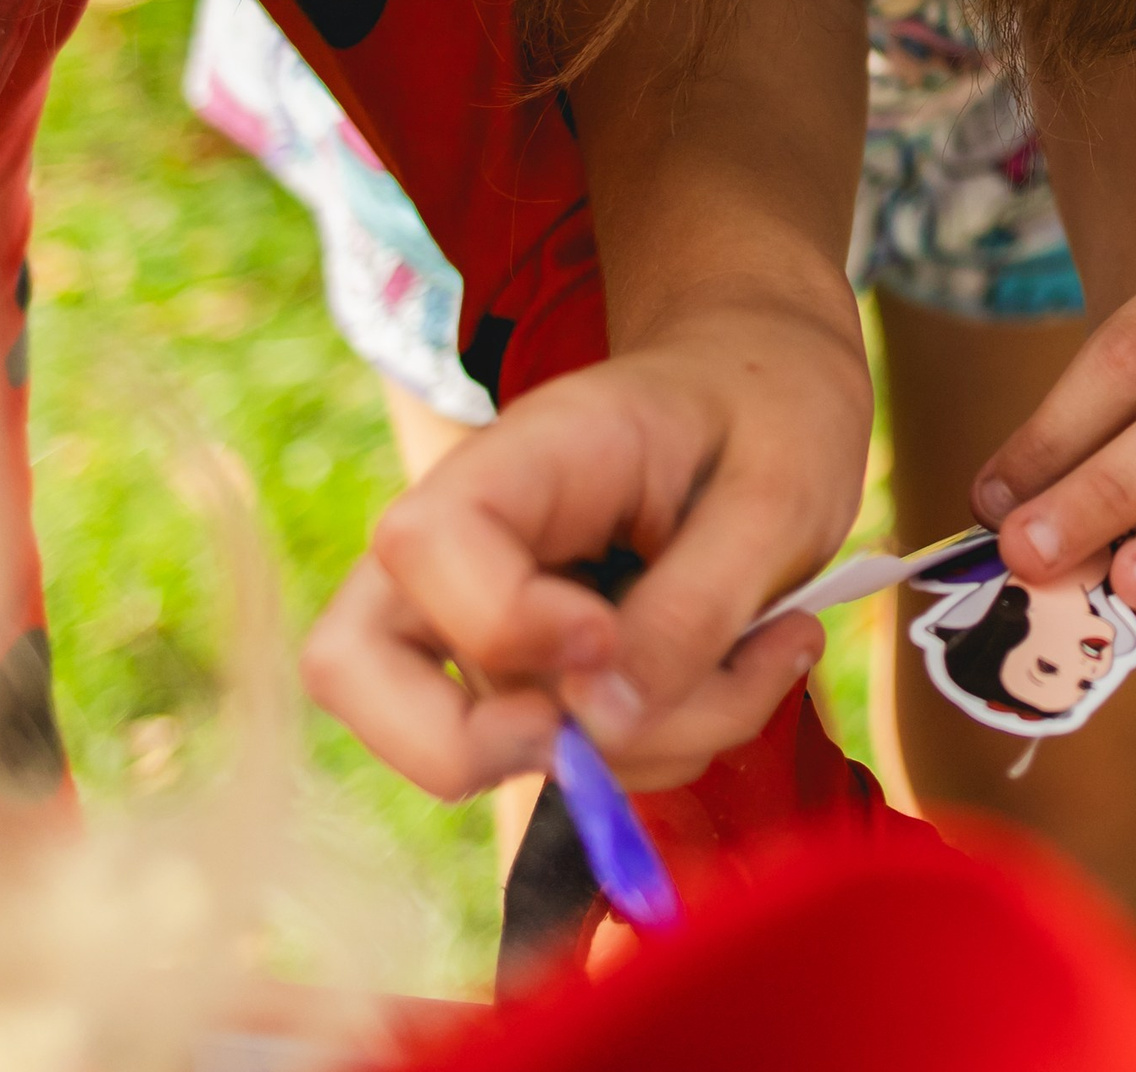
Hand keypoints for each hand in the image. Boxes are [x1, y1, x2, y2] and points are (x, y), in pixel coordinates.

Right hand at [301, 282, 869, 795]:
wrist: (774, 389)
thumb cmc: (773, 415)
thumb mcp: (776, 497)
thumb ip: (692, 610)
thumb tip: (598, 730)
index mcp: (524, 454)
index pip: (421, 544)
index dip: (502, 623)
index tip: (610, 635)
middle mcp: (468, 537)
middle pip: (352, 667)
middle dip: (481, 745)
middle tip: (622, 720)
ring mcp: (481, 609)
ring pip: (481, 741)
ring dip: (643, 745)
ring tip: (769, 653)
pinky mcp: (527, 668)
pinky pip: (553, 754)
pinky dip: (657, 748)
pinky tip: (744, 671)